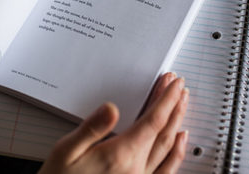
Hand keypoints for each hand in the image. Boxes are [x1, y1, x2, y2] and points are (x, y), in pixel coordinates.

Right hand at [39, 72, 189, 173]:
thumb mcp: (67, 150)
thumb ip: (92, 128)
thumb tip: (111, 108)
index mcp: (120, 156)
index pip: (152, 121)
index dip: (166, 99)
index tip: (173, 84)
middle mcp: (136, 169)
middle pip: (163, 130)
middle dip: (173, 105)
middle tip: (177, 86)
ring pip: (168, 147)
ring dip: (177, 122)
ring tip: (182, 103)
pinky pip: (166, 169)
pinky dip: (177, 152)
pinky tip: (180, 139)